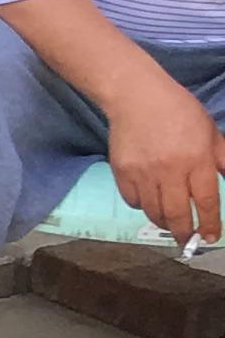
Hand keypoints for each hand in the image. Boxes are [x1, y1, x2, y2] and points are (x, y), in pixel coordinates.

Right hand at [105, 67, 224, 243]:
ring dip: (164, 222)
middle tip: (187, 241)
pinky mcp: (122, 172)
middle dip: (184, 233)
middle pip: (177, 214)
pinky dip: (142, 206)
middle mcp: (170, 170)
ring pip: (154, 212)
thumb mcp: (210, 132)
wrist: (136, 96)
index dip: (210, 224)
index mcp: (197, 159)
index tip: (211, 237)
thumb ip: (222, 159)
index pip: (206, 201)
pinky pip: (133, 201)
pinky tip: (148, 200)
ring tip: (169, 224)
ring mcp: (144, 172)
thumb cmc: (179, 111)